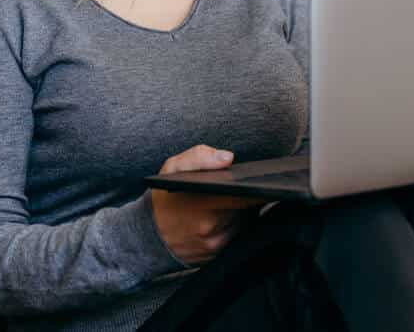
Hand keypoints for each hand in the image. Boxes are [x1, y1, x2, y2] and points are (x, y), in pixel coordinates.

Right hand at [150, 144, 266, 265]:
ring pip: (244, 222)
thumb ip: (199, 157)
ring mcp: (214, 245)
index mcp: (201, 203)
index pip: (244, 194)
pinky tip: (228, 216)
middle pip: (248, 208)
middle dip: (250, 196)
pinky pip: (237, 236)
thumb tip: (228, 158)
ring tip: (234, 200)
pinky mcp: (217, 256)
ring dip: (244, 211)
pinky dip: (236, 225)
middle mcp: (210, 227)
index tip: (266, 180)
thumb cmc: (164, 198)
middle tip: (251, 185)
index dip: (258, 187)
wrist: (148, 236)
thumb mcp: (172, 168)